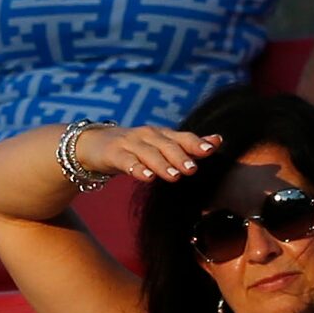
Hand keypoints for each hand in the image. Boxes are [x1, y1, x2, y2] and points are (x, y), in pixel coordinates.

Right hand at [73, 123, 218, 185]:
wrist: (95, 144)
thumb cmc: (135, 148)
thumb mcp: (161, 145)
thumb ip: (187, 145)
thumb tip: (218, 140)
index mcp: (162, 135)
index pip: (183, 137)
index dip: (197, 142)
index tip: (213, 148)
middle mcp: (148, 136)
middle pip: (167, 145)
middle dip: (181, 156)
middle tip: (193, 169)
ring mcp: (130, 144)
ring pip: (149, 153)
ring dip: (162, 164)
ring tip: (174, 177)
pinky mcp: (114, 154)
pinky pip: (127, 162)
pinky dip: (137, 169)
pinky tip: (147, 177)